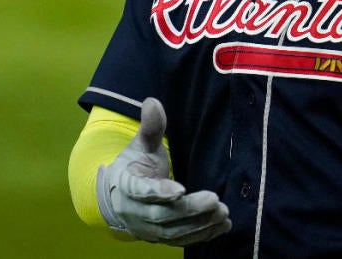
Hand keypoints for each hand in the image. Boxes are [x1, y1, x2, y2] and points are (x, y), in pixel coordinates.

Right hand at [96, 97, 230, 245]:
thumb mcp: (141, 145)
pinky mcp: (161, 238)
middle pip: (162, 215)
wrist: (119, 197)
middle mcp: (134, 211)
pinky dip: (202, 235)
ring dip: (199, 224)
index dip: (159, 191)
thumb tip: (152, 102)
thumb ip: (150, 127)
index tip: (180, 189)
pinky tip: (222, 226)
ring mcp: (147, 228)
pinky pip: (182, 240)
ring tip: (223, 213)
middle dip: (189, 209)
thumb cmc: (135, 166)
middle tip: (215, 200)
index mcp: (126, 185)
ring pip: (174, 231)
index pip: (140, 191)